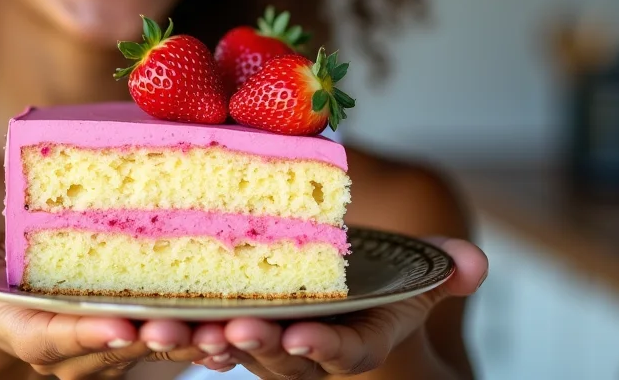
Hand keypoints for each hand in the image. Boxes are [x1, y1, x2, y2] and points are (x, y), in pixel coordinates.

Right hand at [0, 241, 207, 378]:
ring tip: (225, 334)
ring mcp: (117, 352)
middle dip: (152, 339)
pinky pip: (180, 344)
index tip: (119, 325)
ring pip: (156, 350)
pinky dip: (210, 341)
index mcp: (34, 334)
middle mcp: (79, 354)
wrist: (26, 320)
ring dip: (192, 344)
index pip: (59, 340)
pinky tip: (241, 331)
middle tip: (186, 327)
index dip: (88, 334)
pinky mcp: (147, 339)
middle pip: (119, 349)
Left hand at [188, 238, 487, 377]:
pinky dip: (174, 328)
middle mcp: (303, 351)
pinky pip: (198, 332)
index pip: (340, 353)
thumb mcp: (414, 278)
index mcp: (351, 342)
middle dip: (253, 344)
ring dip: (198, 340)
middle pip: (275, 355)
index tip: (304, 338)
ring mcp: (262, 343)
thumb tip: (475, 262)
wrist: (338, 296)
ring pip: (228, 347)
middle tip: (230, 331)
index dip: (323, 349)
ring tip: (166, 330)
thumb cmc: (376, 287)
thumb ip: (442, 270)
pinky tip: (143, 320)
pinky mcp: (226, 327)